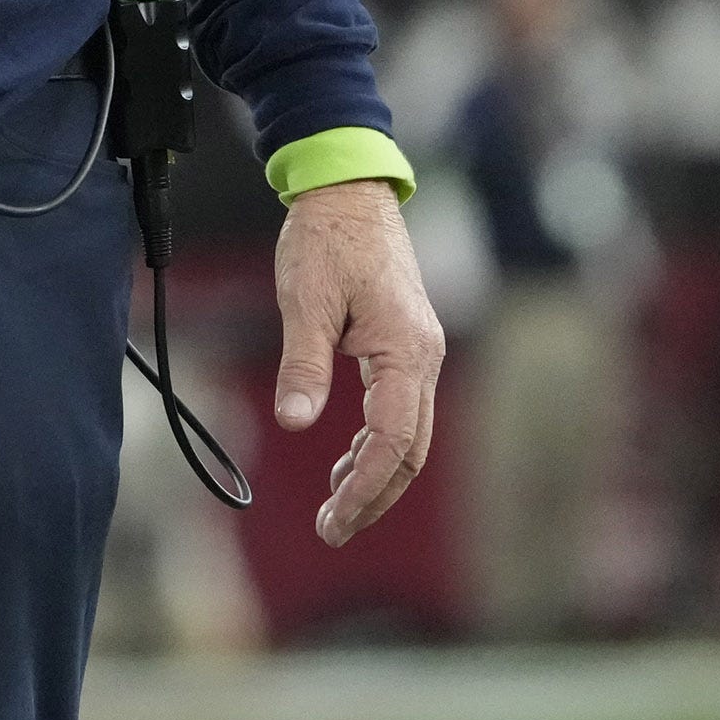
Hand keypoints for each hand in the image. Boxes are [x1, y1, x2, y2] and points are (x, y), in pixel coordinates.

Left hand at [272, 179, 444, 547]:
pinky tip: (345, 458)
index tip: (332, 520)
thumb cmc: (326, 238)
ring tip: (334, 504)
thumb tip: (295, 423)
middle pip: (411, 450)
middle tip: (332, 529)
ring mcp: (420, 352)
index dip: (365, 488)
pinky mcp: (406, 346)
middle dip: (374, 495)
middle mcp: (424, 357)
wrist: (349, 190)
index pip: (394, 442)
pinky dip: (375, 443)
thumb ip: (303, 365)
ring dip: (375, 473)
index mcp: (406, 351)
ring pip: (409, 435)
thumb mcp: (304, 301)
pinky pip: (401, 411)